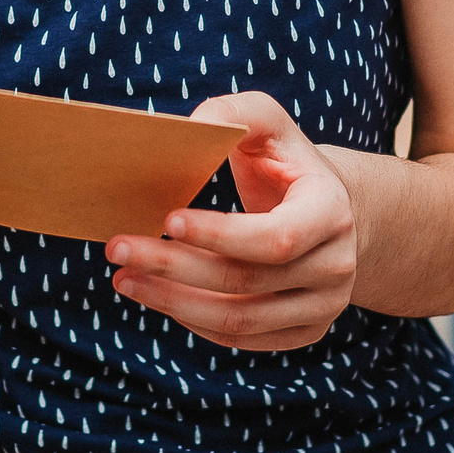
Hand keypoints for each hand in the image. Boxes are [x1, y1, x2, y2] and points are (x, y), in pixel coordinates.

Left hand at [107, 91, 356, 350]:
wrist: (330, 211)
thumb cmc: (286, 161)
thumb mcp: (269, 124)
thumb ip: (232, 114)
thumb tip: (190, 128)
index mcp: (332, 212)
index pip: (275, 238)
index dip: (219, 234)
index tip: (166, 219)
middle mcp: (336, 267)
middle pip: (245, 280)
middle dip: (173, 266)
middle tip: (117, 248)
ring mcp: (323, 307)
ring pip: (238, 319)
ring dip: (172, 301)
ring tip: (124, 277)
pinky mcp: (304, 331)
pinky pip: (240, 338)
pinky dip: (192, 319)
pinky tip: (158, 296)